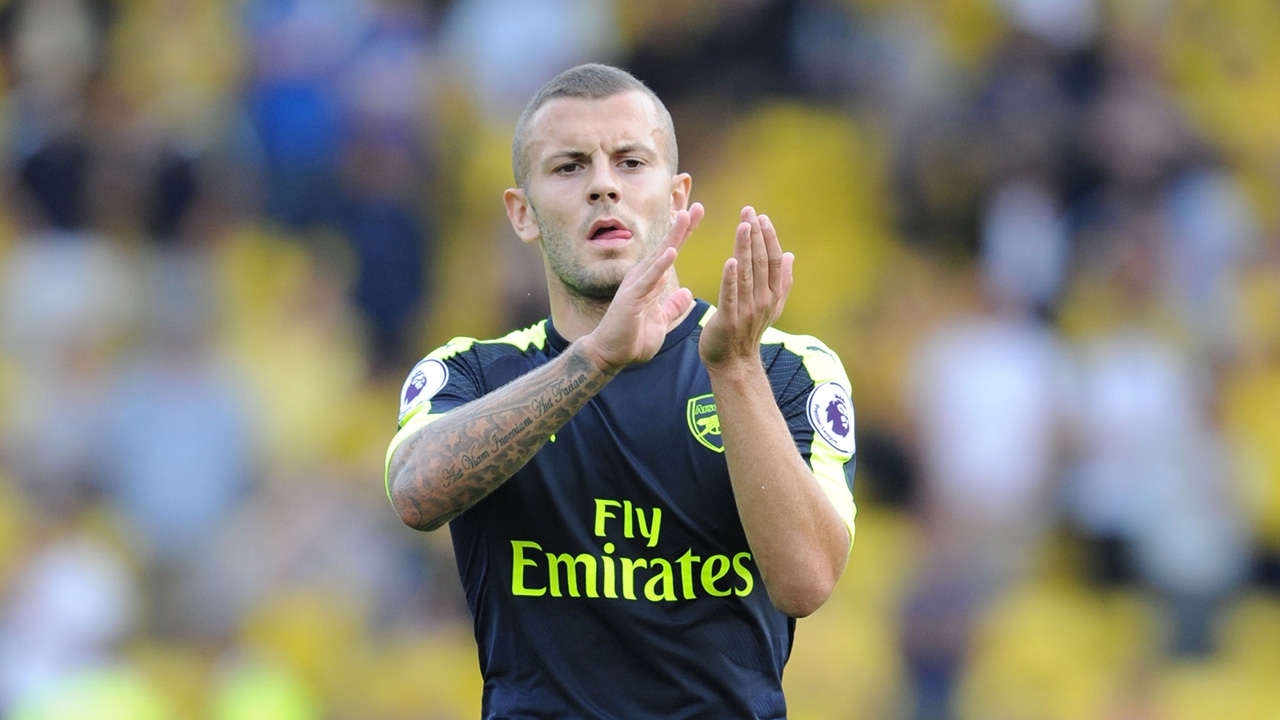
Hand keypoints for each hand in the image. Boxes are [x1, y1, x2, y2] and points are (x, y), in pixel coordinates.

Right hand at [581, 202, 704, 371]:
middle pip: (666, 247)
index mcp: (651, 281)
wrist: (610, 355)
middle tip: (698, 207)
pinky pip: (648, 279)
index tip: (698, 214)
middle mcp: (643, 277)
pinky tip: (671, 252)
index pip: (671, 252)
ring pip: (658, 257)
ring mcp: (636, 285)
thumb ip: (672, 306)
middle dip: (682, 227)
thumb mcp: (660, 321)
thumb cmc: (632, 339)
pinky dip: (660, 266)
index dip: (684, 234)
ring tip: (685, 217)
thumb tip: (688, 294)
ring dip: (672, 237)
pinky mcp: (631, 298)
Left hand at [699, 206, 793, 370]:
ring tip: (743, 225)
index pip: (773, 260)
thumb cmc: (748, 333)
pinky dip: (731, 278)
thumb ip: (782, 281)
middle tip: (749, 211)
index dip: (768, 238)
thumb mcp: (771, 306)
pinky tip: (731, 260)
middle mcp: (763, 300)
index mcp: (773, 295)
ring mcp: (747, 310)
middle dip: (756, 235)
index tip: (761, 217)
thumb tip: (791, 255)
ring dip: (745, 248)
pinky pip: (730, 295)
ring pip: (747, 273)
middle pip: (761, 262)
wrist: (734, 364)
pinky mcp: (728, 319)